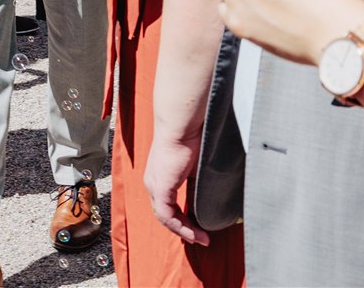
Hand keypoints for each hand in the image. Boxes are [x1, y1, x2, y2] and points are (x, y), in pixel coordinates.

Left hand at [142, 131, 208, 246]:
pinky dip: (181, 227)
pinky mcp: (161, 186)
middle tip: (200, 239)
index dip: (182, 220)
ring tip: (201, 239)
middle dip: (183, 229)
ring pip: (165, 217)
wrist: (184, 125)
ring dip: (184, 231)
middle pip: (165, 214)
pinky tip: (194, 234)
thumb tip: (209, 199)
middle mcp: (154, 182)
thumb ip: (198, 185)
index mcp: (161, 176)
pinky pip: (167, 215)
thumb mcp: (197, 168)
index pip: (168, 206)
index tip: (198, 230)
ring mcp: (155, 185)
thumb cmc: (192, 139)